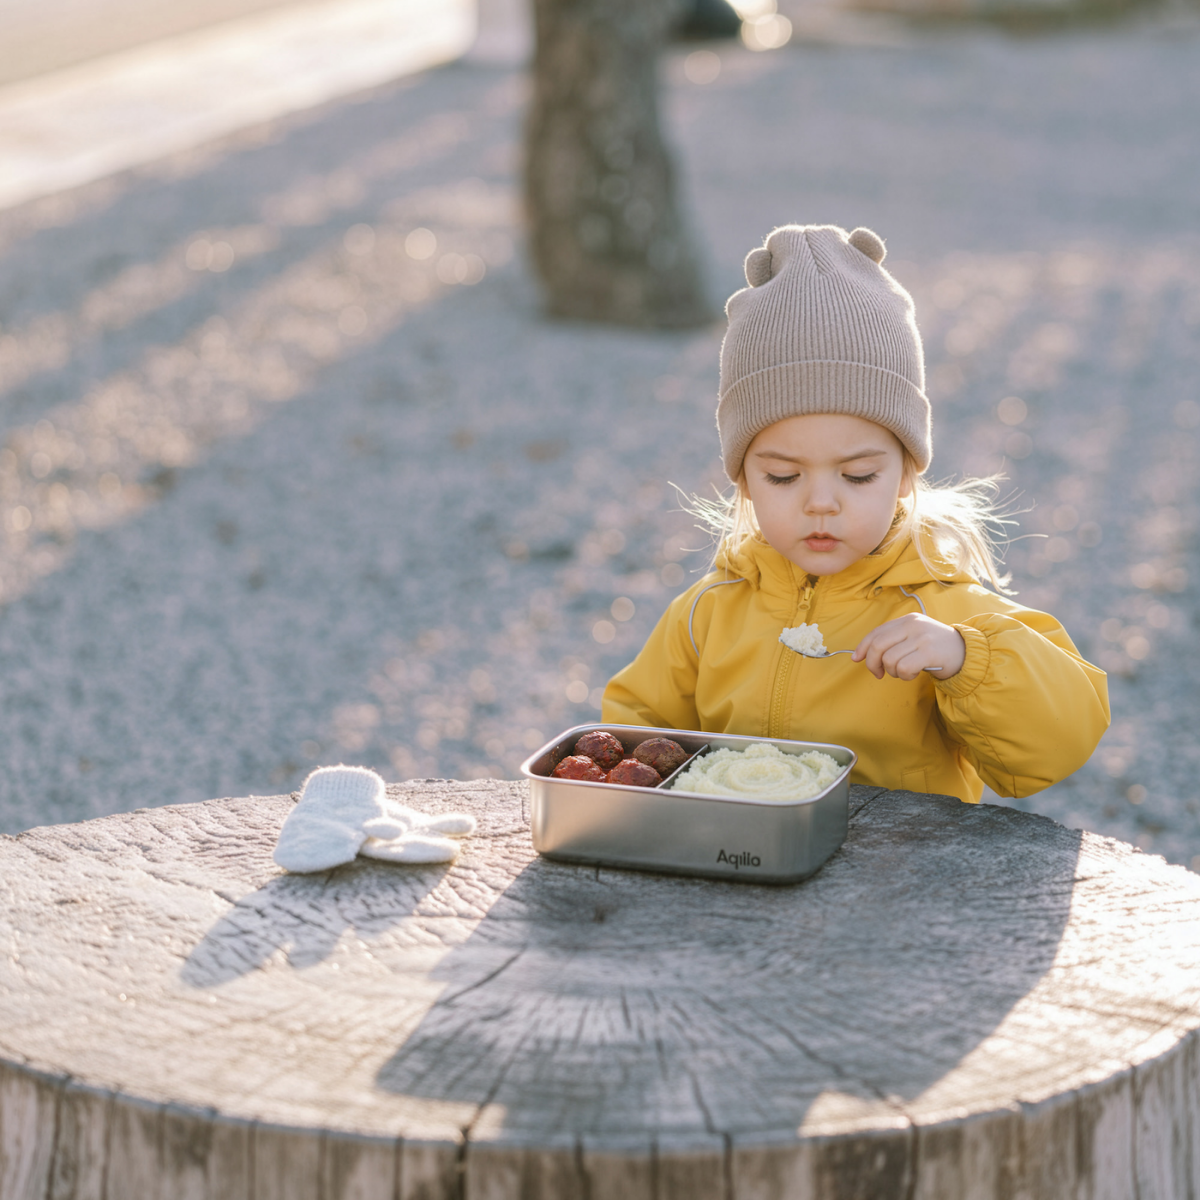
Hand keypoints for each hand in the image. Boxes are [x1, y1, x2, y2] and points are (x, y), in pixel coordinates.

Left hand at [851, 614, 965, 680]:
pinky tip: (913, 674)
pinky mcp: (929, 652)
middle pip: (878, 646)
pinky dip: (904, 676)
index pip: (876, 632)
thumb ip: (894, 640)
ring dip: (893, 672)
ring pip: (890, 659)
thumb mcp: (915, 636)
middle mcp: (913, 625)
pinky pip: (904, 668)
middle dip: (872, 663)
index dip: (863, 647)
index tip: (856, 659)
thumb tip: (863, 655)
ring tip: (904, 672)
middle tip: (878, 674)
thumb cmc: (936, 648)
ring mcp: (921, 637)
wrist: (967, 652)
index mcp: (907, 619)